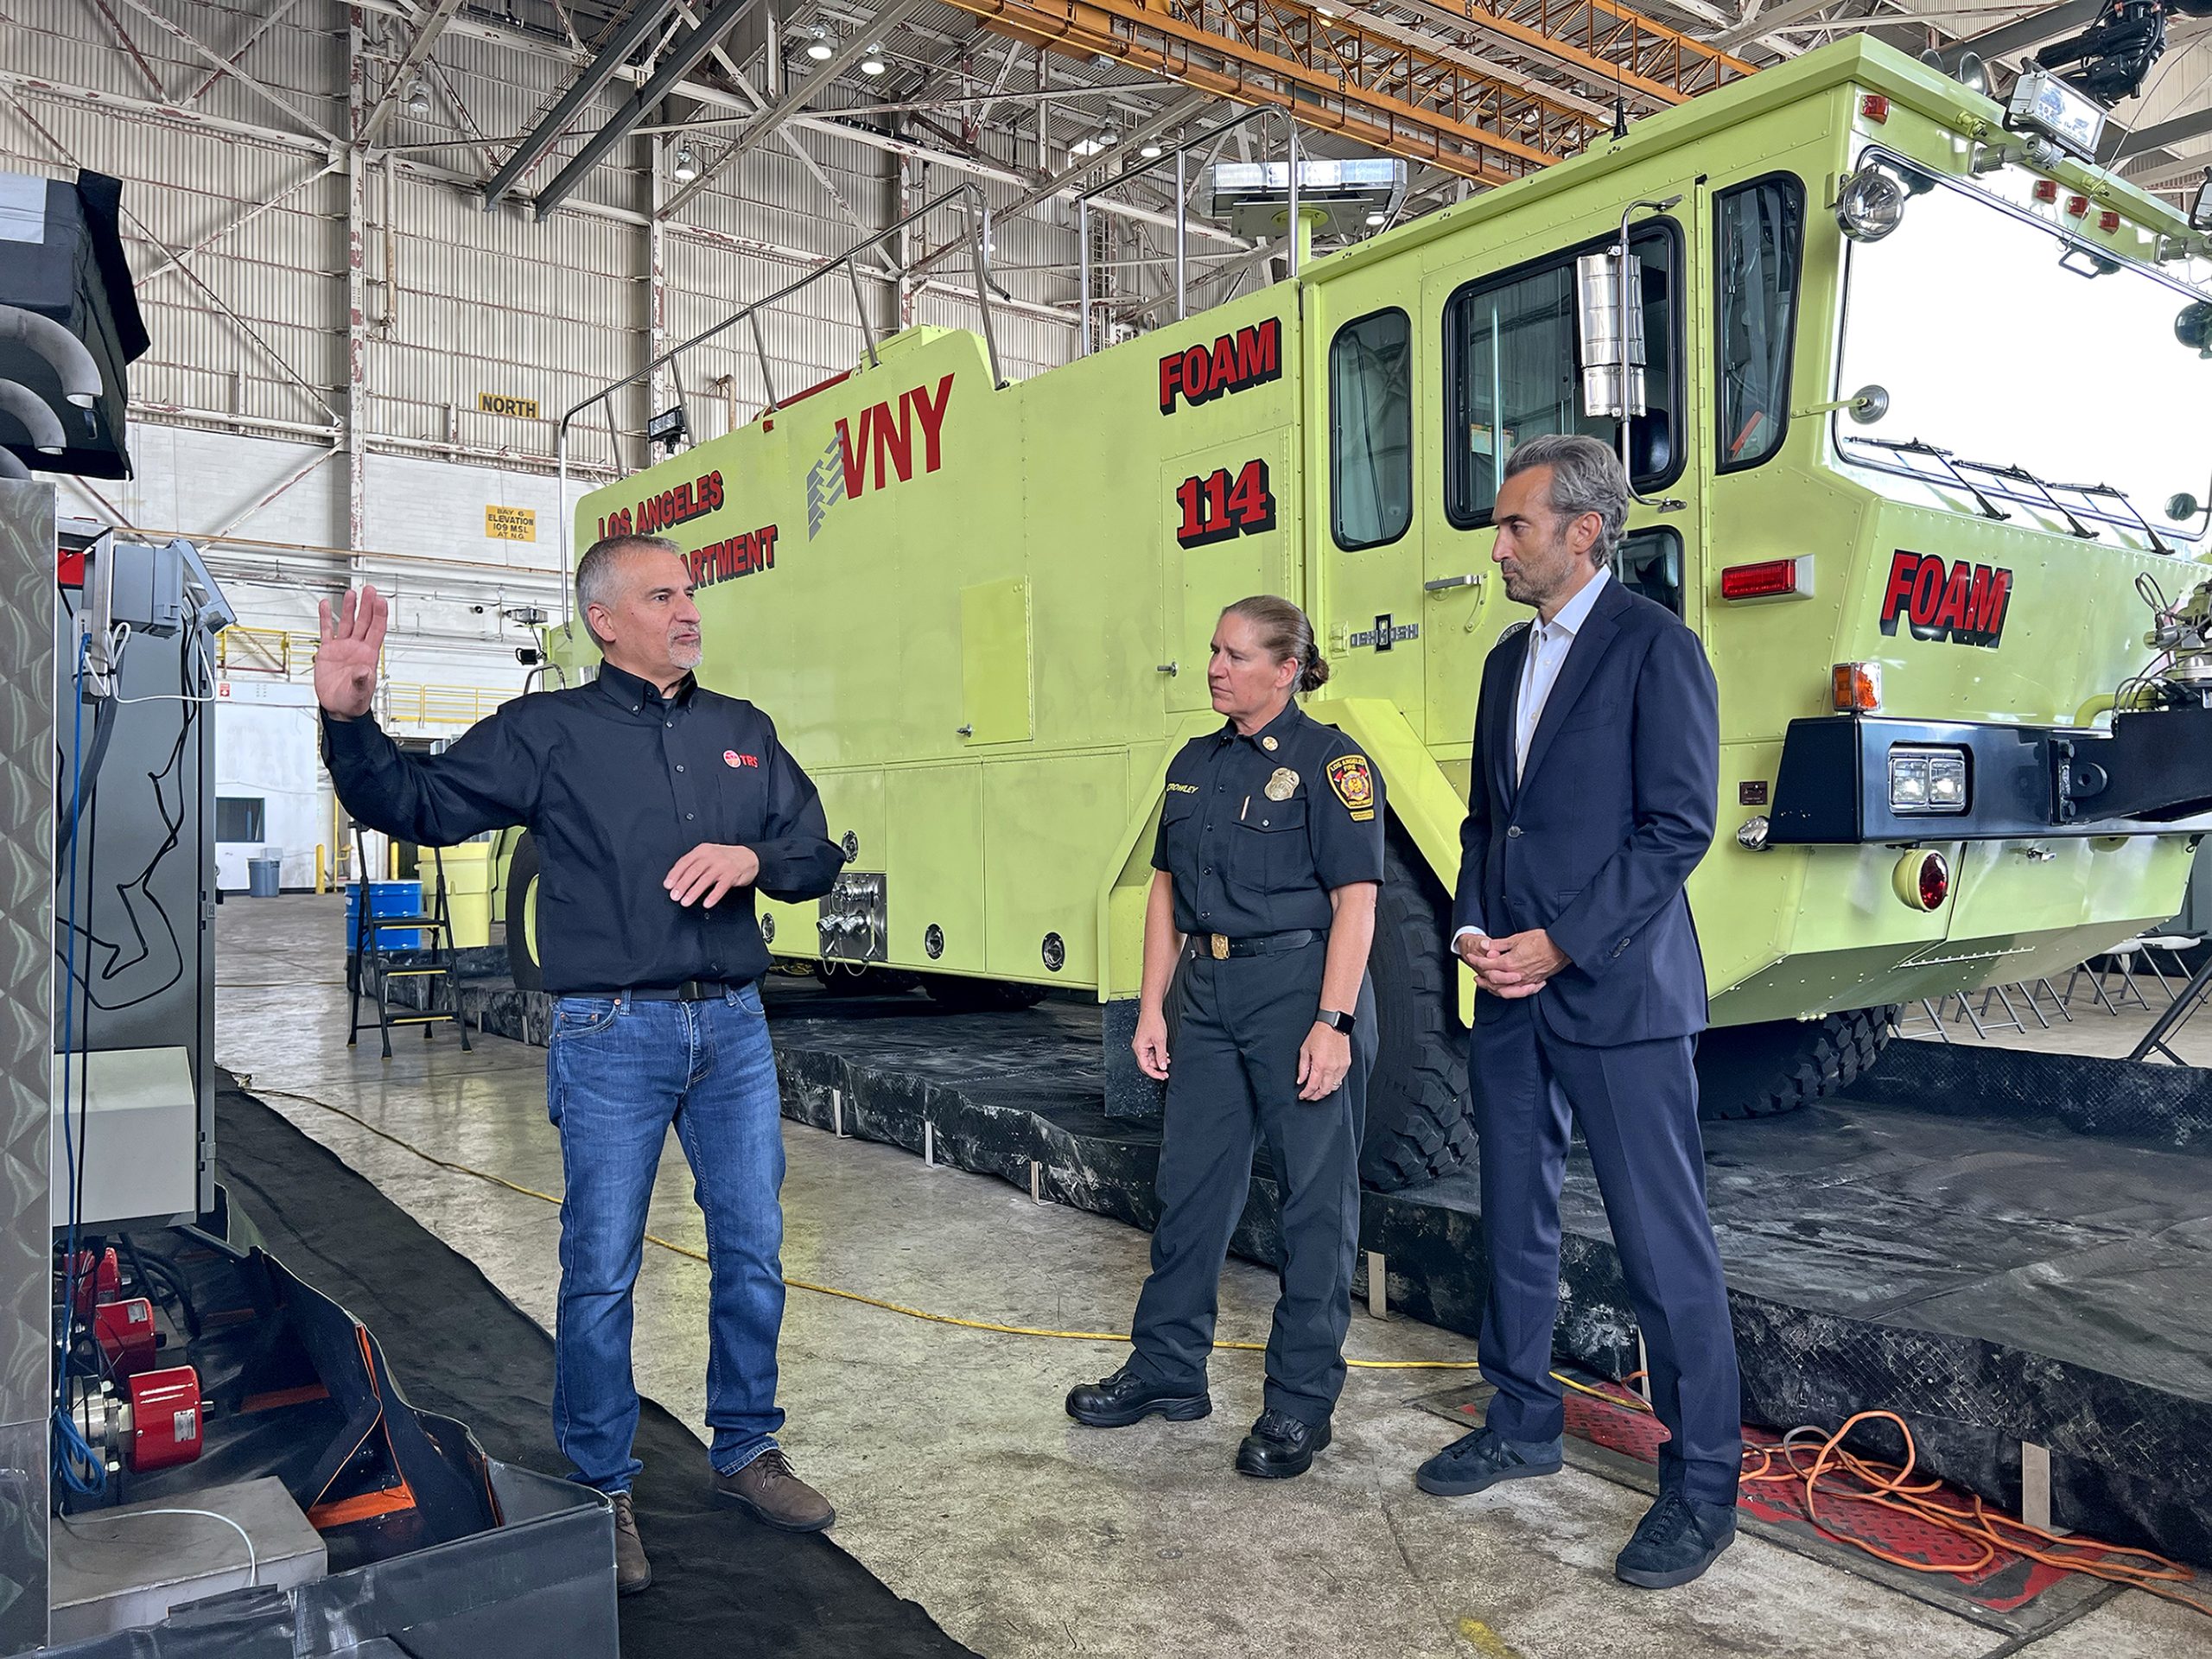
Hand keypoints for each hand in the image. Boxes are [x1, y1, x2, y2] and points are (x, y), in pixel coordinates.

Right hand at [315, 585, 386, 718]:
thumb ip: (362, 681)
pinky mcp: (328, 651)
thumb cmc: (353, 700)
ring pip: (347, 623)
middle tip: (369, 590)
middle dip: (367, 605)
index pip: (377, 630)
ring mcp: (343, 647)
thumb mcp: (360, 692)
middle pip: (364, 622)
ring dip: (349, 608)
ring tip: (352, 594)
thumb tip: (364, 671)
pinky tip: (325, 605)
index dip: (379, 615)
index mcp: (368, 655)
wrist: (338, 707)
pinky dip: (325, 618)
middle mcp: (357, 648)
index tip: (380, 600)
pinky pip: (327, 631)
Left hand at [664, 843, 760, 907]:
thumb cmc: (724, 858)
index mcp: (702, 850)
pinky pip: (721, 887)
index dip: (675, 874)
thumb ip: (693, 864)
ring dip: (694, 891)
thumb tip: (675, 880)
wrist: (748, 857)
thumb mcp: (707, 855)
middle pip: (694, 871)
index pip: (685, 862)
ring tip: (686, 901)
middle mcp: (712, 856)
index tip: (668, 885)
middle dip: (682, 884)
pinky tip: (706, 903)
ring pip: (705, 879)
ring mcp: (723, 865)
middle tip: (675, 895)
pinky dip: (713, 896)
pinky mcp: (732, 874)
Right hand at [1133, 1006, 1170, 1079]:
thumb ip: (1161, 1055)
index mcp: (1139, 1049)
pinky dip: (1157, 1055)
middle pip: (1146, 1064)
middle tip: (1165, 1073)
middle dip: (1156, 1069)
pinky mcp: (1146, 1042)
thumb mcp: (1160, 1041)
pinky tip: (1164, 1054)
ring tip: (1167, 1061)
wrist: (1152, 1011)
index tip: (1162, 1076)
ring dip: (1158, 1061)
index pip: (1145, 1067)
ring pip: (1149, 1059)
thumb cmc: (1153, 1022)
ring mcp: (1142, 1045)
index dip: (1154, 1074)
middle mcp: (1138, 1048)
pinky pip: (1151, 1053)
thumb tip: (1162, 1066)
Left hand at [1298, 1023, 1351, 1100]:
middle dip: (1315, 1096)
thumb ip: (1303, 1068)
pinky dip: (1332, 1083)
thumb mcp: (1305, 1050)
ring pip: (1333, 1087)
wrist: (1334, 1025)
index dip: (1306, 1094)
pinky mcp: (1346, 1064)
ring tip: (1317, 1091)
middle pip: (1324, 1091)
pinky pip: (1340, 1079)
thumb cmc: (1319, 1034)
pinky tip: (1327, 1081)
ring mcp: (1340, 1067)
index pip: (1312, 1086)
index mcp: (1319, 1065)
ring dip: (1324, 1091)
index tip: (1302, 1096)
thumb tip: (1300, 1080)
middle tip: (1309, 1096)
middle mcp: (1331, 1068)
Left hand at [1466, 929, 1568, 998]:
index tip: (1471, 957)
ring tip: (1487, 984)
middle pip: (1493, 980)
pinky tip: (1506, 989)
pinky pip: (1517, 992)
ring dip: (1493, 988)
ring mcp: (1525, 981)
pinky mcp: (1533, 983)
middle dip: (1482, 977)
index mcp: (1510, 962)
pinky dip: (1509, 992)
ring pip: (1504, 990)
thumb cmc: (1542, 941)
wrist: (1561, 947)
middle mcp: (1516, 975)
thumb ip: (1498, 944)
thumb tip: (1485, 945)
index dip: (1477, 960)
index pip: (1488, 964)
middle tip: (1476, 973)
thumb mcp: (1516, 938)